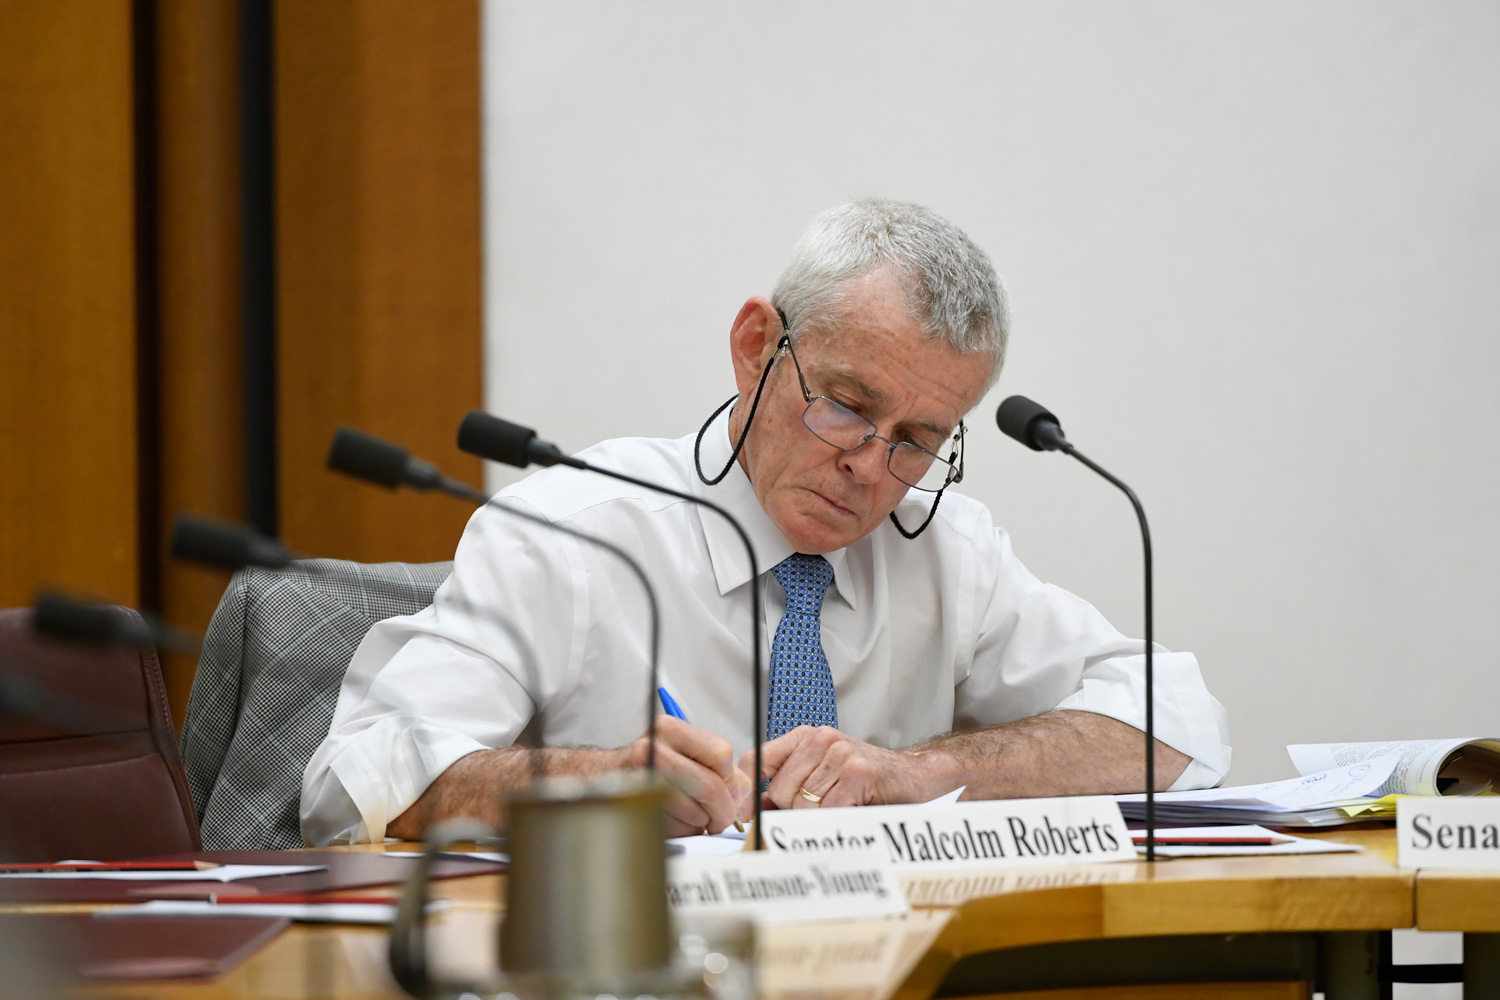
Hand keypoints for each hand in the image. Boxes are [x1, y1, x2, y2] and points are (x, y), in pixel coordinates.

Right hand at [622, 715, 752, 835]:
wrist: (599, 779)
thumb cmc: (646, 768)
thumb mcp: (680, 754)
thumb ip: (716, 769)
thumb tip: (742, 792)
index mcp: (670, 729)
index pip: (720, 753)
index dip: (731, 780)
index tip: (731, 794)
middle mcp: (653, 747)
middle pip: (710, 784)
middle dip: (723, 810)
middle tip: (721, 820)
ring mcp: (641, 776)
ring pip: (694, 810)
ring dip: (699, 823)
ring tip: (691, 817)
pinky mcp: (635, 805)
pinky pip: (674, 826)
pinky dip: (681, 831)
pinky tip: (673, 821)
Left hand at [738, 725, 945, 813]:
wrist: (913, 774)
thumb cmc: (867, 778)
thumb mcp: (822, 773)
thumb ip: (789, 787)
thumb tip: (752, 811)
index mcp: (807, 736)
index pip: (758, 759)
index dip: (749, 791)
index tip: (747, 814)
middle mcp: (821, 739)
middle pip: (779, 791)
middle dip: (793, 812)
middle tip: (821, 811)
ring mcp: (840, 755)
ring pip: (803, 805)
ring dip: (819, 819)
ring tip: (841, 808)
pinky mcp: (858, 774)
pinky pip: (828, 812)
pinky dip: (835, 822)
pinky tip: (852, 811)